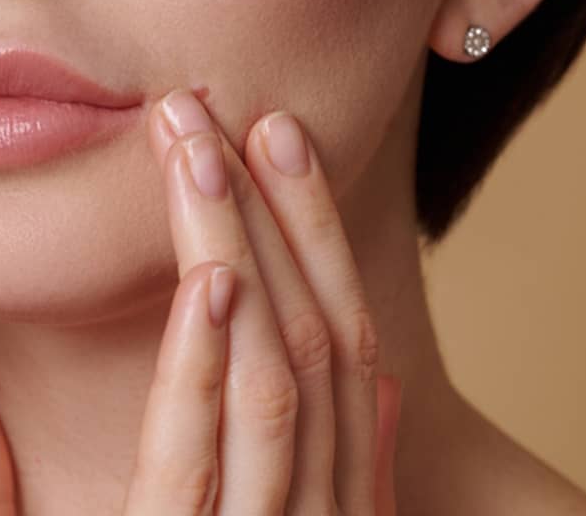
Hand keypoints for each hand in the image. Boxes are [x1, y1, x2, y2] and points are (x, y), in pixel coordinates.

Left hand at [123, 90, 403, 514]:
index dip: (318, 236)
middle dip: (279, 216)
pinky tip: (205, 277)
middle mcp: (315, 515)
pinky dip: (203, 363)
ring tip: (194, 146)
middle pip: (316, 345)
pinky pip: (193, 459)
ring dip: (238, 249)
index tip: (279, 138)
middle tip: (229, 110)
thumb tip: (392, 385)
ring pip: (270, 379)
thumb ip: (338, 466)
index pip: (344, 351)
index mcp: (333, 500)